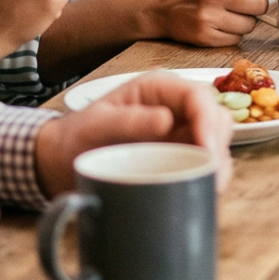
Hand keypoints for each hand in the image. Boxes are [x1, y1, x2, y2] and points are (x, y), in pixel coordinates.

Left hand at [36, 72, 235, 196]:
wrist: (60, 162)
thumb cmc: (76, 137)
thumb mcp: (97, 125)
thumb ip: (129, 121)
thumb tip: (166, 120)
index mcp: (157, 89)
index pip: (197, 96)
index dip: (208, 121)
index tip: (207, 150)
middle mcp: (175, 107)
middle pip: (215, 118)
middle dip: (218, 144)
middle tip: (212, 174)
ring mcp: (179, 133)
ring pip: (215, 142)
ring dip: (217, 162)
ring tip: (211, 186)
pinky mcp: (178, 157)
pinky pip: (204, 164)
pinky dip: (209, 176)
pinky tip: (204, 190)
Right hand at [144, 0, 276, 45]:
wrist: (157, 5)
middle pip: (260, 3)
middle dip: (255, 2)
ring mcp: (208, 17)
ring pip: (251, 24)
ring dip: (245, 19)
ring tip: (230, 11)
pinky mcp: (205, 37)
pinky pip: (237, 39)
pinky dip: (233, 32)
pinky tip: (220, 22)